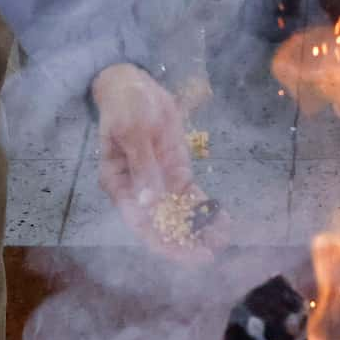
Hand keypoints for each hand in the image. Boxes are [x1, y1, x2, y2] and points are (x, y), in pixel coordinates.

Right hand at [90, 63, 207, 257]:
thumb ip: (143, 166)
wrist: (134, 85)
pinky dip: (204, 207)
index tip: (182, 254)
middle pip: (160, 223)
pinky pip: (190, 194)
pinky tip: (221, 218)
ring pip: (178, 212)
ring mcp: (158, 181)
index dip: (160, 240)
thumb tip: (150, 203)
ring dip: (197, 228)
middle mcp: (138, 190)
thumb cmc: (126, 106)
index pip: (138, 221)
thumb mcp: (133, 132)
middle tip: (208, 255)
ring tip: (221, 240)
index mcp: (118, 184)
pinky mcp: (174, 170)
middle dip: (183, 241)